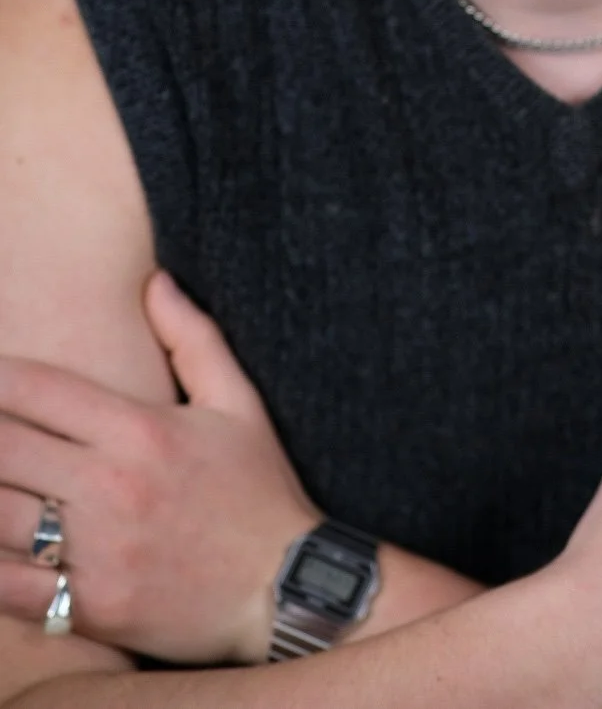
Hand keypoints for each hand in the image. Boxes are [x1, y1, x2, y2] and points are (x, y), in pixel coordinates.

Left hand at [0, 270, 326, 663]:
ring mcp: (97, 553)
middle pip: (3, 448)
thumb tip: (155, 280)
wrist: (285, 590)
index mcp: (141, 431)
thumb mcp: (239, 402)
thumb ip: (193, 337)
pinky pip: (9, 587)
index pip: (38, 390)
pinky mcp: (91, 608)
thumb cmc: (259, 490)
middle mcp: (112, 487)